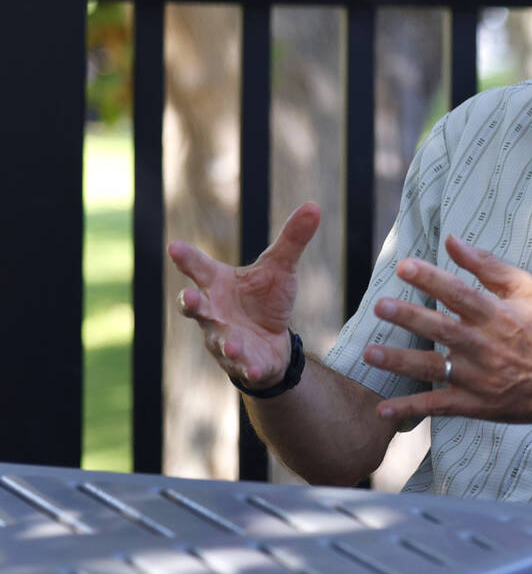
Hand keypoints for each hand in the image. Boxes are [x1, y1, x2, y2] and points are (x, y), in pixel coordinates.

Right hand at [168, 202, 320, 387]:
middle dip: (190, 303)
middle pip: (196, 308)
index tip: (175, 247)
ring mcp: (226, 339)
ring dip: (226, 342)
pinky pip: (244, 366)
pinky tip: (253, 368)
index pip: (199, 270)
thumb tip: (314, 206)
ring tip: (233, 343)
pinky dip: (248, 366)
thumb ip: (291, 239)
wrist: (272, 342)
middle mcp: (214, 313)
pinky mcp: (244, 363)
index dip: (187, 259)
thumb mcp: (280, 267)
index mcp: (218, 285)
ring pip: (220, 341)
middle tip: (189, 297)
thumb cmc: (265, 300)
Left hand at [364, 234, 531, 426]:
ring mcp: (478, 378)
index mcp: (498, 315)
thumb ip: (488, 265)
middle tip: (380, 305)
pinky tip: (382, 408)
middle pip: (442, 329)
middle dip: (409, 317)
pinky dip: (410, 409)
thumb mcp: (526, 290)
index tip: (404, 267)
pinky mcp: (475, 404)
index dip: (431, 279)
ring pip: (433, 368)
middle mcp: (486, 347)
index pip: (460, 293)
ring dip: (399, 361)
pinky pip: (438, 407)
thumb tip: (452, 240)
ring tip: (370, 353)